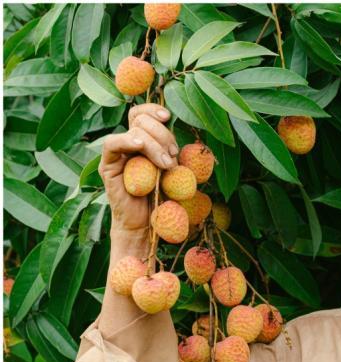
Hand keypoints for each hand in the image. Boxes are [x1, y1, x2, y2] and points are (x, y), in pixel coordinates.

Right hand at [99, 104, 179, 231]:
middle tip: (172, 157)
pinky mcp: (108, 166)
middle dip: (162, 135)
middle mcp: (129, 144)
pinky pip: (112, 144)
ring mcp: (117, 154)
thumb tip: (184, 136)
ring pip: (134, 131)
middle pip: (141, 120)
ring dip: (155, 145)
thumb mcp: (174, 172)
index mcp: (144, 142)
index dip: (153, 110)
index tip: (168, 117)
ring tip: (166, 166)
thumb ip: (173, 153)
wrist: (147, 223)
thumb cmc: (163, 199)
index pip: (142, 114)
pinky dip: (126, 140)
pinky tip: (138, 146)